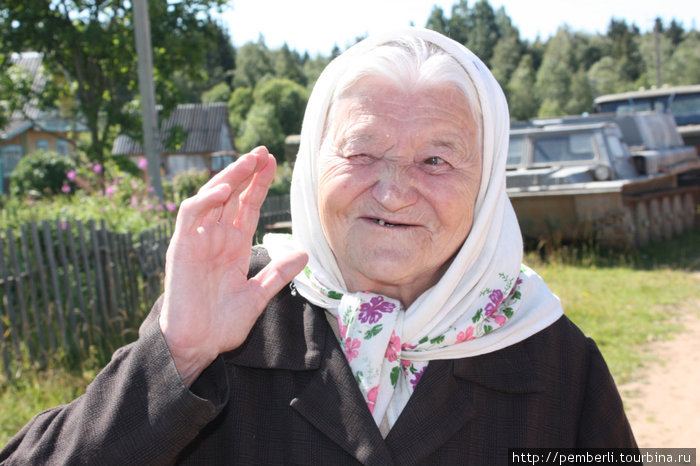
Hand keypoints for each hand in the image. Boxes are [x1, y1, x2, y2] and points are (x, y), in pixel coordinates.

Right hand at [159, 147, 307, 385]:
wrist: (197, 345)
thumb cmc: (222, 324)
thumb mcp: (257, 296)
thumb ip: (277, 274)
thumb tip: (304, 254)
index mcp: (234, 246)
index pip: (247, 206)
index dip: (259, 184)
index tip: (273, 164)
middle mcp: (216, 238)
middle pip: (232, 196)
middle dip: (247, 172)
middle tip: (263, 152)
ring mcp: (198, 241)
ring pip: (212, 198)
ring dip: (229, 178)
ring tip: (249, 161)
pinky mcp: (181, 248)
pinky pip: (191, 216)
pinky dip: (205, 201)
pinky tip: (224, 191)